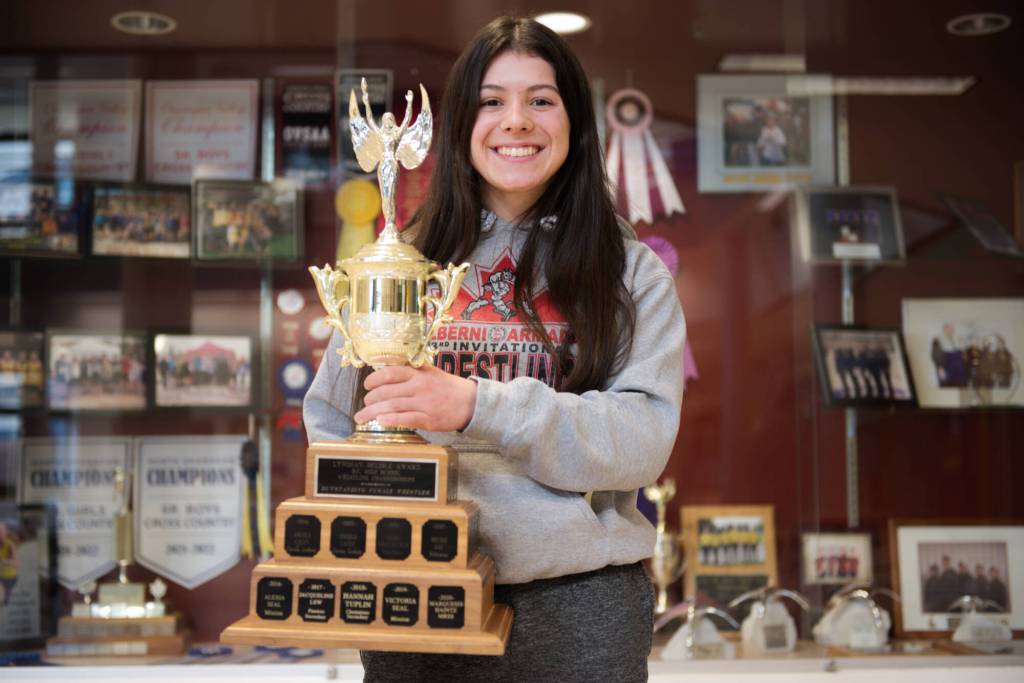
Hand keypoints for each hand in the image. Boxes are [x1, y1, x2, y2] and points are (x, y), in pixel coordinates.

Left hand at [354, 364, 476, 432]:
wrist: (471, 402)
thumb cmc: (448, 388)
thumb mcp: (430, 373)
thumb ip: (410, 372)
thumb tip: (386, 372)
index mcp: (418, 373)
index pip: (391, 373)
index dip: (374, 379)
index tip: (367, 385)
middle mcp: (419, 386)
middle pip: (387, 391)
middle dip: (370, 399)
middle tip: (365, 404)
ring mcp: (424, 403)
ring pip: (393, 406)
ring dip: (373, 412)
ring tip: (362, 417)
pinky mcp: (429, 418)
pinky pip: (407, 418)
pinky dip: (392, 419)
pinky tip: (381, 421)